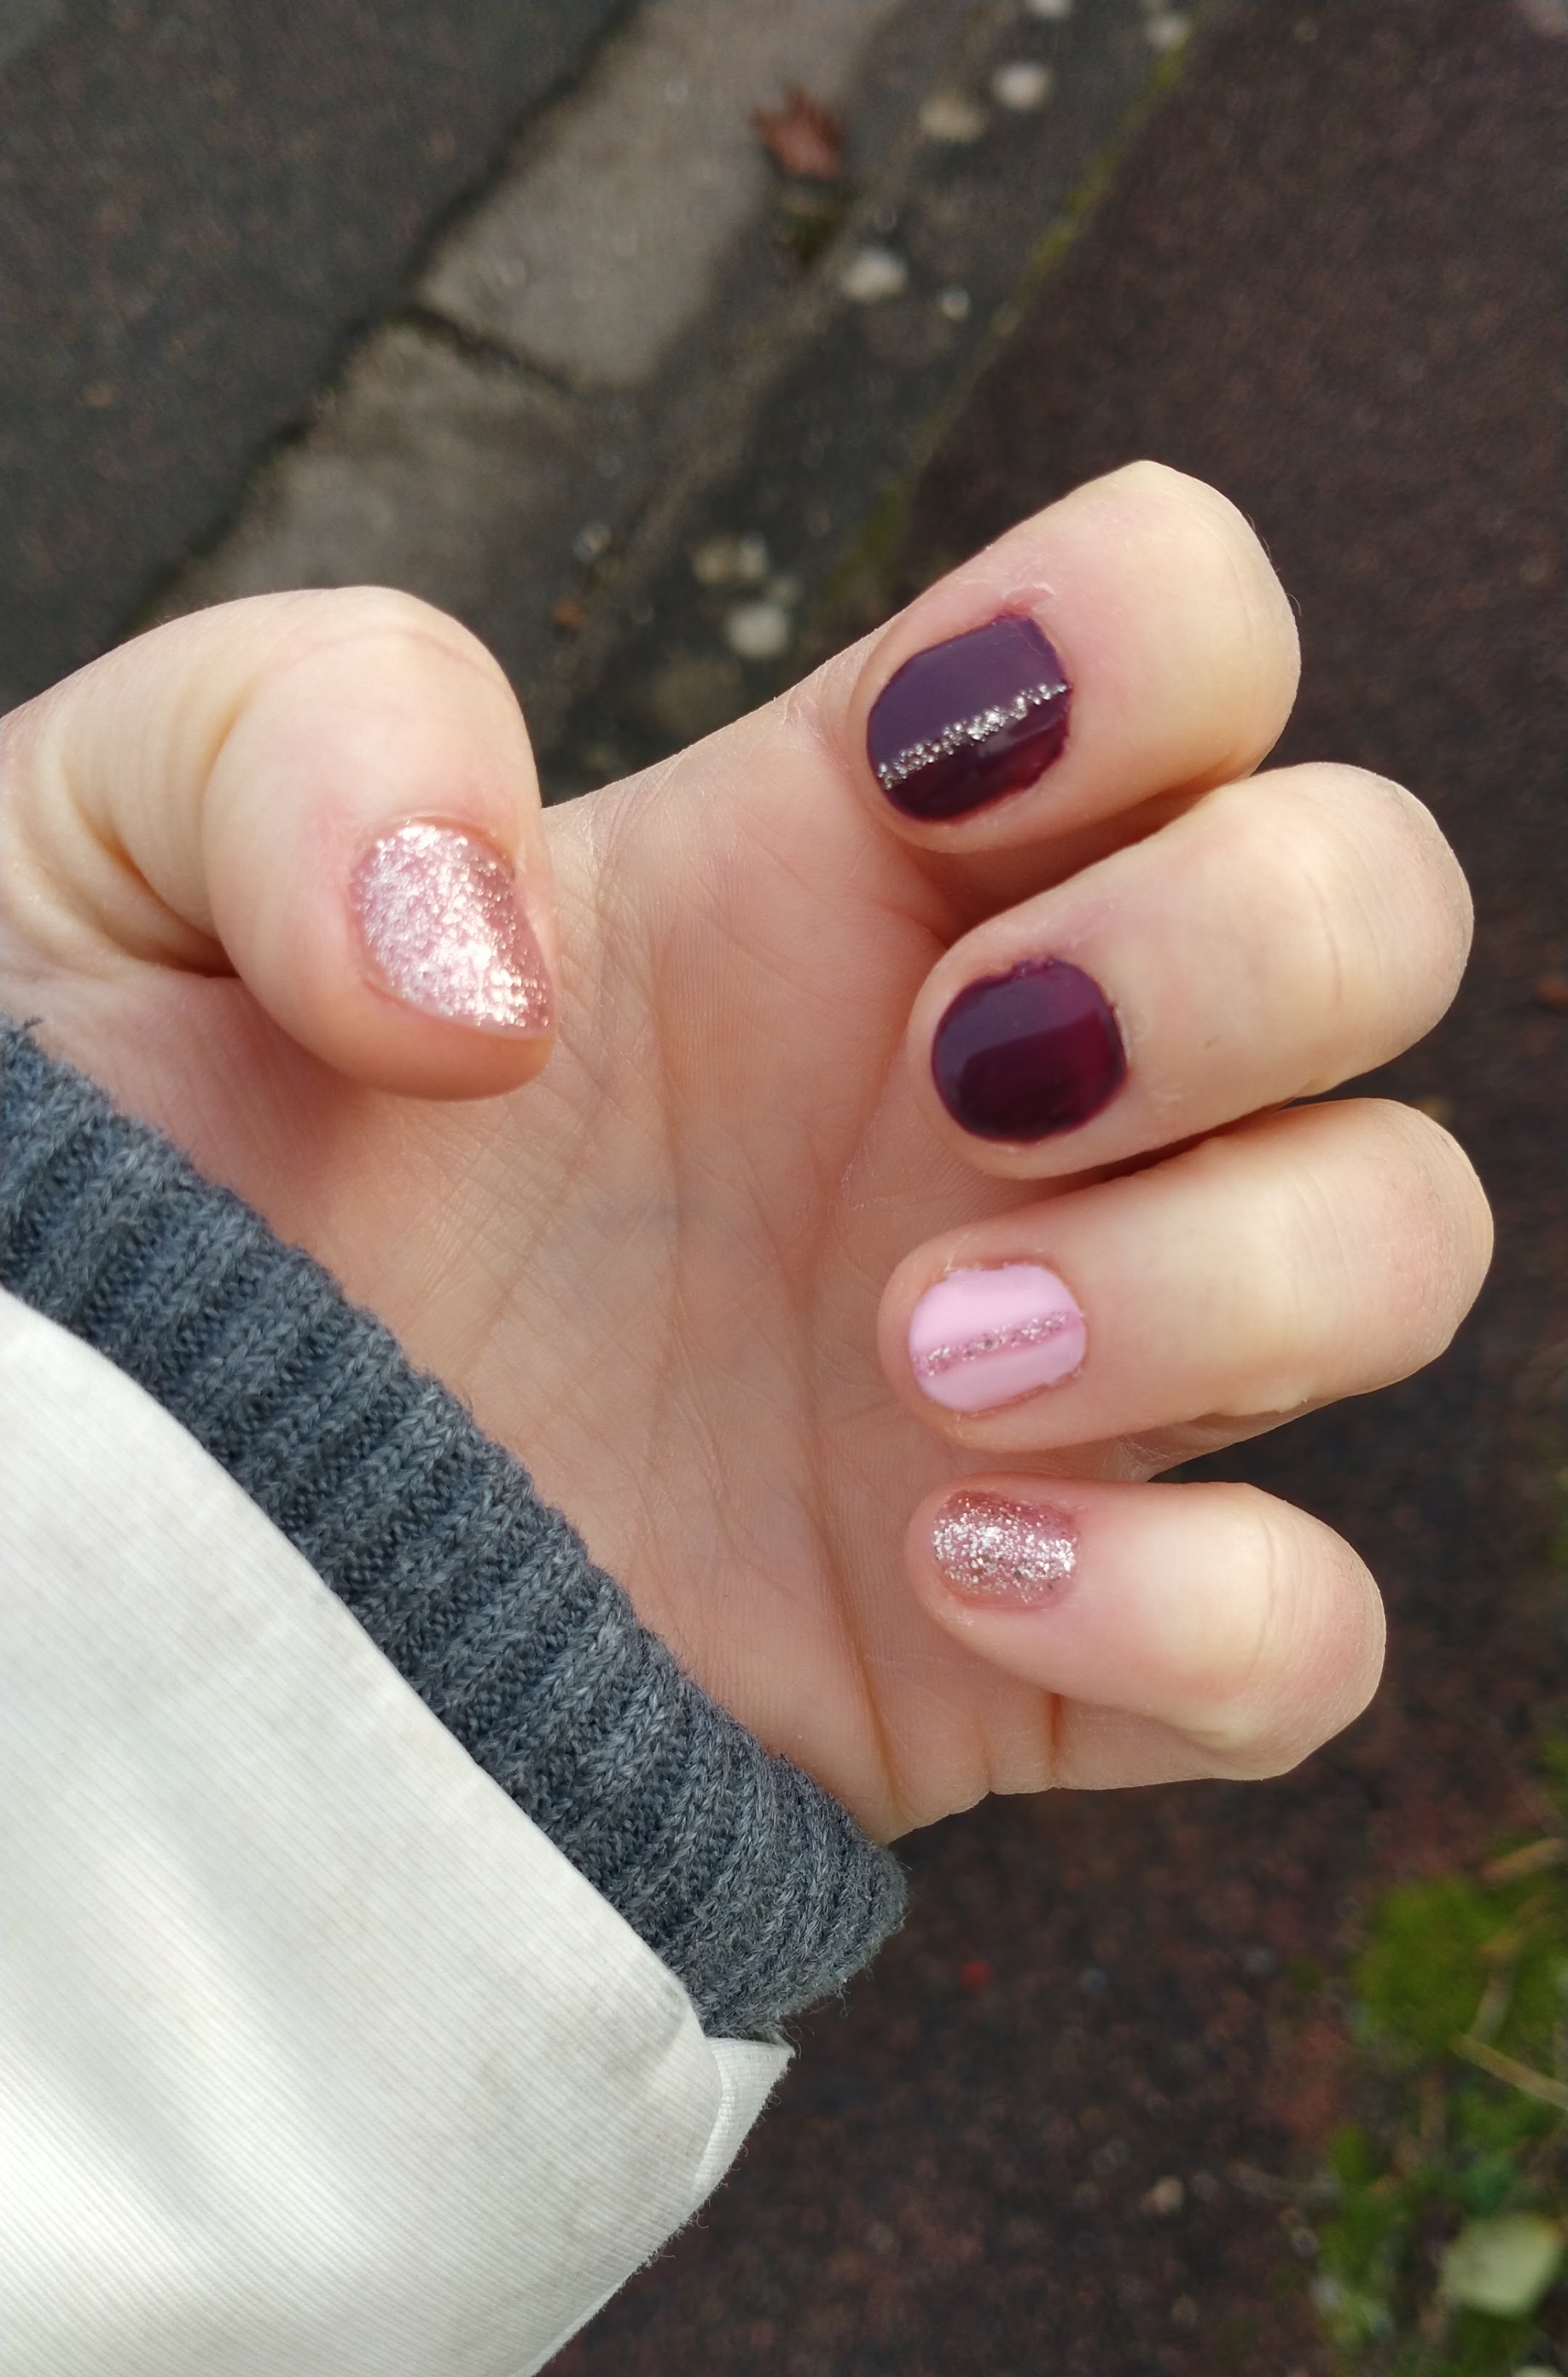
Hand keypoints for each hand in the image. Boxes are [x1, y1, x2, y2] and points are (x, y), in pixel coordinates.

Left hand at [1, 464, 1489, 1832]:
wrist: (113, 1568)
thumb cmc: (117, 1200)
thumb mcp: (99, 861)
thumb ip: (299, 737)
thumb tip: (513, 970)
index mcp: (820, 860)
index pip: (1187, 627)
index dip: (1142, 650)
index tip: (906, 786)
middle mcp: (978, 1092)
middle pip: (1377, 907)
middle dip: (1234, 963)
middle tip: (947, 1082)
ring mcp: (1032, 1373)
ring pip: (1397, 1244)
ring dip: (1219, 1279)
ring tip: (909, 1356)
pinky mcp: (1017, 1649)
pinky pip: (1300, 1637)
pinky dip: (1199, 1607)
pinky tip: (945, 1565)